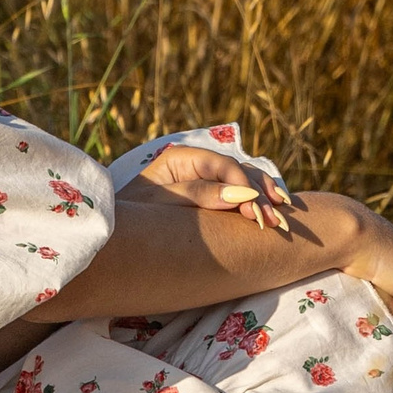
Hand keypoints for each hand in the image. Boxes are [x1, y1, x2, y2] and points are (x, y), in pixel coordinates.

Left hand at [120, 142, 297, 234]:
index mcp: (180, 158)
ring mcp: (204, 179)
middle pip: (238, 172)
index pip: (223, 165)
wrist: (111, 234)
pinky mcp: (210, 197)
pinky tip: (273, 213)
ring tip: (281, 217)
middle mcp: (196, 164)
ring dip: (264, 198)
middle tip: (276, 221)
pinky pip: (239, 194)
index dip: (244, 185)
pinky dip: (257, 203)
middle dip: (260, 195)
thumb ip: (199, 196)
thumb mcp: (160, 204)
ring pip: (244, 180)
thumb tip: (241, 194)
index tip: (256, 211)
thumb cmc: (129, 217)